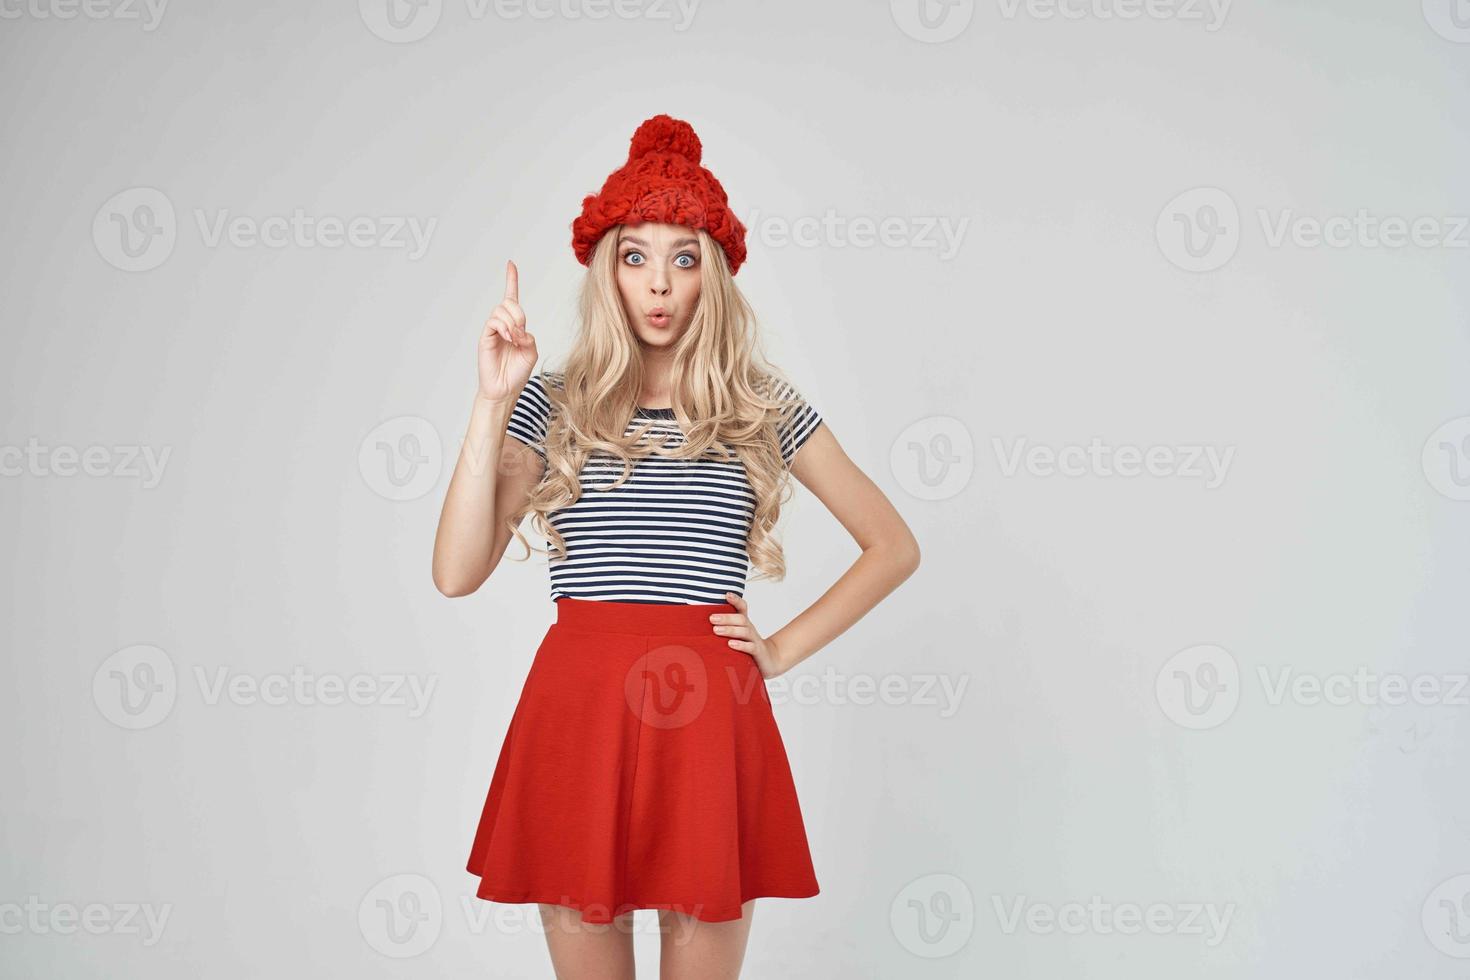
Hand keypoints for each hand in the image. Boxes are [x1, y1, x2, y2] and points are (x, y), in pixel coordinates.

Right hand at [478, 260, 537, 401]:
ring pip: (502, 310)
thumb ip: (528, 337)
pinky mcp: (485, 337)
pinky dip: (504, 327)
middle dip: (519, 314)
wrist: (505, 390)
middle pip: (510, 303)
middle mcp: (503, 325)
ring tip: (515, 338)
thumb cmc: (517, 373)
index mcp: (515, 326)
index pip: (512, 298)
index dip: (511, 281)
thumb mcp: (531, 352)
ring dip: (513, 322)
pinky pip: (494, 321)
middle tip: (521, 333)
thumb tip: (518, 329)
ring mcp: (493, 330)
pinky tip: (509, 338)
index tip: (510, 265)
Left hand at [710, 592, 788, 678]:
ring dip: (730, 630)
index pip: (742, 607)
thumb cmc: (747, 645)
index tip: (726, 594)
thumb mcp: (737, 635)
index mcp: (744, 623)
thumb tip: (701, 622)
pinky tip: (731, 644)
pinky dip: (741, 645)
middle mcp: (750, 629)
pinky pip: (750, 647)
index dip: (736, 600)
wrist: (769, 659)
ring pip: (744, 631)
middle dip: (726, 617)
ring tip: (716, 630)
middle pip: (741, 619)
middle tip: (711, 618)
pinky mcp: (758, 652)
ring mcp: (755, 640)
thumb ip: (724, 628)